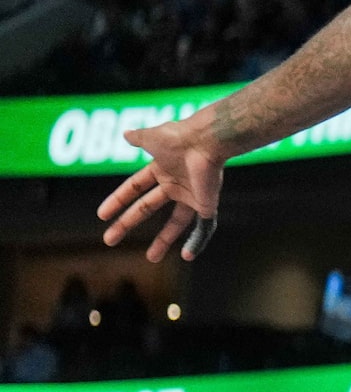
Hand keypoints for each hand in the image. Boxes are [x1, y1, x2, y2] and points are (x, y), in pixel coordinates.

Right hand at [96, 107, 226, 262]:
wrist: (205, 141)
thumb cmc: (178, 137)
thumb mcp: (151, 137)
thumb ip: (138, 138)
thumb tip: (126, 133)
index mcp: (161, 169)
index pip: (134, 188)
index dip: (117, 201)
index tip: (102, 215)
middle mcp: (175, 184)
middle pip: (147, 208)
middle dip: (127, 223)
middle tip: (109, 240)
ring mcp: (191, 195)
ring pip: (176, 223)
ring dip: (163, 240)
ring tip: (151, 258)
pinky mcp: (206, 204)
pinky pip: (203, 227)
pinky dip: (197, 242)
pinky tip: (187, 256)